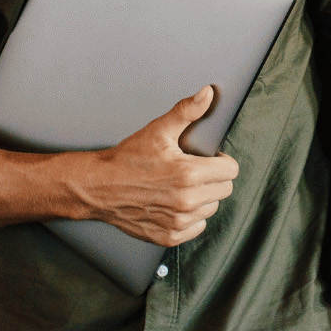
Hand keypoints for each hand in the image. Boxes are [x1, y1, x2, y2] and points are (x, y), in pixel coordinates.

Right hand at [68, 87, 241, 246]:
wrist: (98, 187)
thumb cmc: (127, 159)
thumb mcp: (157, 131)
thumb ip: (186, 112)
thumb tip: (207, 93)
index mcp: (189, 174)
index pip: (231, 171)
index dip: (221, 161)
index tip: (208, 158)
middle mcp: (186, 201)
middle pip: (224, 190)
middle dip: (213, 178)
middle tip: (193, 171)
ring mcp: (178, 221)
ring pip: (211, 208)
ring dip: (202, 198)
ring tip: (181, 187)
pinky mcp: (169, 236)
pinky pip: (196, 227)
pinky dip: (190, 217)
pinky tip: (175, 204)